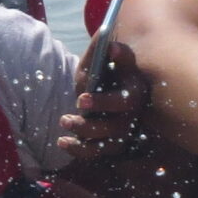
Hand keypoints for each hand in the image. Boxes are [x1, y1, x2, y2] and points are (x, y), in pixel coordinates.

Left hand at [61, 39, 152, 163]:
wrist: (109, 81)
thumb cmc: (106, 67)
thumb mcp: (105, 57)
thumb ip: (106, 50)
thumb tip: (109, 45)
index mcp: (135, 91)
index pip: (124, 101)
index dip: (103, 102)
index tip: (80, 99)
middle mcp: (133, 115)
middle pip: (115, 127)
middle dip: (88, 126)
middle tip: (64, 119)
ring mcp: (123, 131)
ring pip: (107, 143)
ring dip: (82, 139)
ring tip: (63, 124)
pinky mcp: (112, 142)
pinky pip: (98, 153)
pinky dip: (79, 150)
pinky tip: (62, 142)